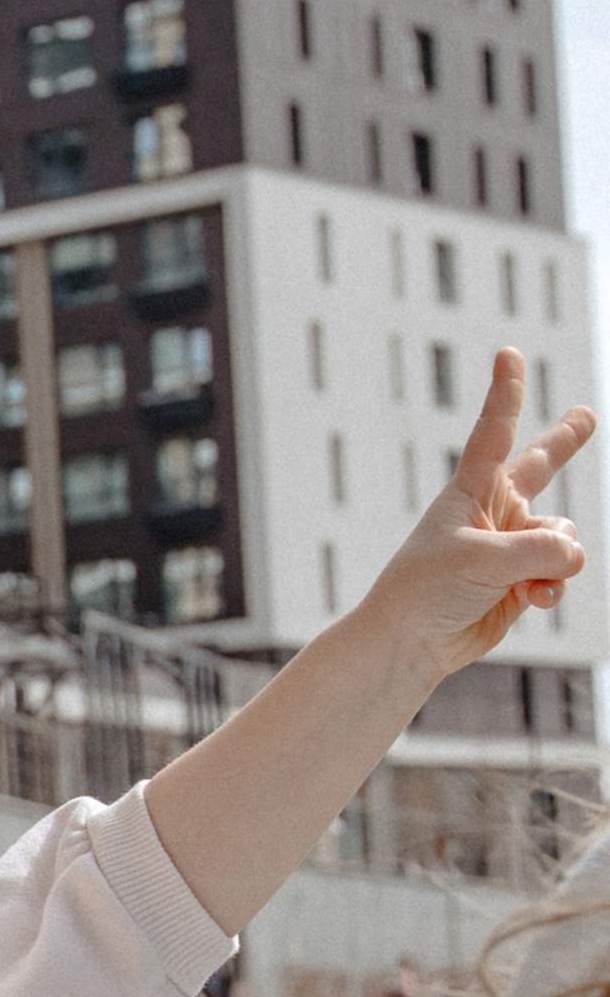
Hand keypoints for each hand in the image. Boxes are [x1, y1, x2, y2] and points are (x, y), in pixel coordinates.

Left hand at [363, 348, 590, 674]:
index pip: (493, 433)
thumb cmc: (427, 590)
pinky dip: (553, 588)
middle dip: (565, 442)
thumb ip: (540, 550)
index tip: (507, 353)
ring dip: (555, 562)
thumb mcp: (484, 560)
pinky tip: (531, 600)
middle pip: (540, 466)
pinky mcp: (521, 579)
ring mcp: (511, 545)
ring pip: (564, 537)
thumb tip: (577, 555)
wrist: (410, 642)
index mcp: (470, 491)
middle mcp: (493, 511)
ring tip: (524, 582)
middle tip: (586, 416)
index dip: (505, 393)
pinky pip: (561, 573)